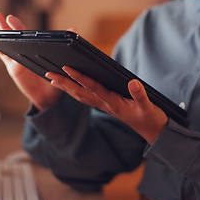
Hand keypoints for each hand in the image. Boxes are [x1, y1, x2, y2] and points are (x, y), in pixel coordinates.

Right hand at [0, 12, 62, 110]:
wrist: (50, 97)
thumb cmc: (57, 78)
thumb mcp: (63, 61)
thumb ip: (66, 46)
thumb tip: (73, 29)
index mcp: (37, 49)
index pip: (27, 35)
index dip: (19, 27)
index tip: (12, 19)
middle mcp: (27, 52)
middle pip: (15, 37)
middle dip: (7, 26)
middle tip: (0, 16)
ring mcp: (18, 59)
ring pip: (7, 44)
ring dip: (0, 34)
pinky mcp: (13, 69)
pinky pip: (4, 58)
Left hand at [46, 67, 167, 142]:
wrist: (152, 131)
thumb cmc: (150, 118)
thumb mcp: (148, 106)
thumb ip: (140, 95)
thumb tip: (133, 82)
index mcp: (113, 102)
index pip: (93, 87)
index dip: (80, 77)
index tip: (67, 68)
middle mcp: (105, 104)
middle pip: (80, 92)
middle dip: (63, 83)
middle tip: (48, 73)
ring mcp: (104, 106)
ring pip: (80, 96)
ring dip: (65, 87)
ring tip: (52, 79)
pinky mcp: (106, 106)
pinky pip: (86, 98)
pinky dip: (75, 91)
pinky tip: (69, 87)